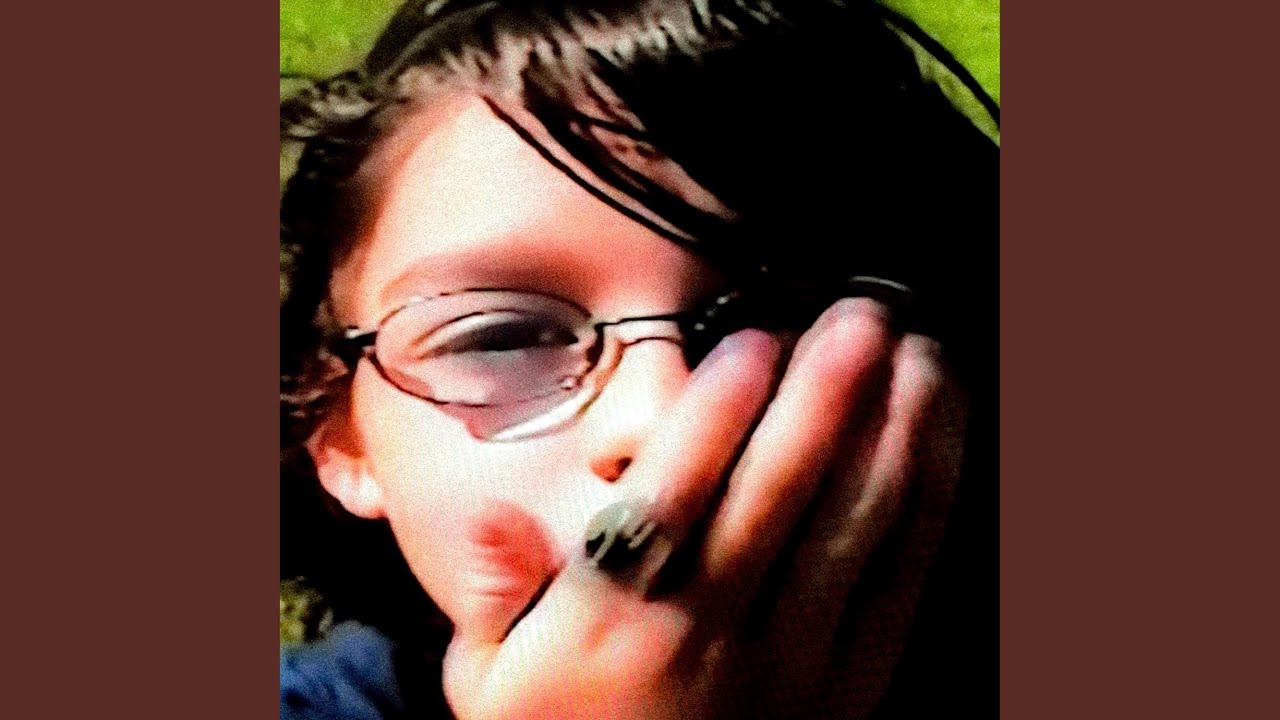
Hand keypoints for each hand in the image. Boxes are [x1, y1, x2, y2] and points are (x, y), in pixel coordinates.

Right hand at [440, 299, 963, 719]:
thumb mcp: (489, 684)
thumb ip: (494, 592)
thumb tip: (496, 513)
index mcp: (615, 620)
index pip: (676, 490)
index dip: (720, 406)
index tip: (753, 337)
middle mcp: (709, 632)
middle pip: (782, 488)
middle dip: (828, 387)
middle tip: (859, 313)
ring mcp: (792, 660)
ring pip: (856, 522)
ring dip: (893, 426)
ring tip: (915, 349)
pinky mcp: (852, 684)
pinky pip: (902, 579)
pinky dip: (929, 498)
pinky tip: (939, 434)